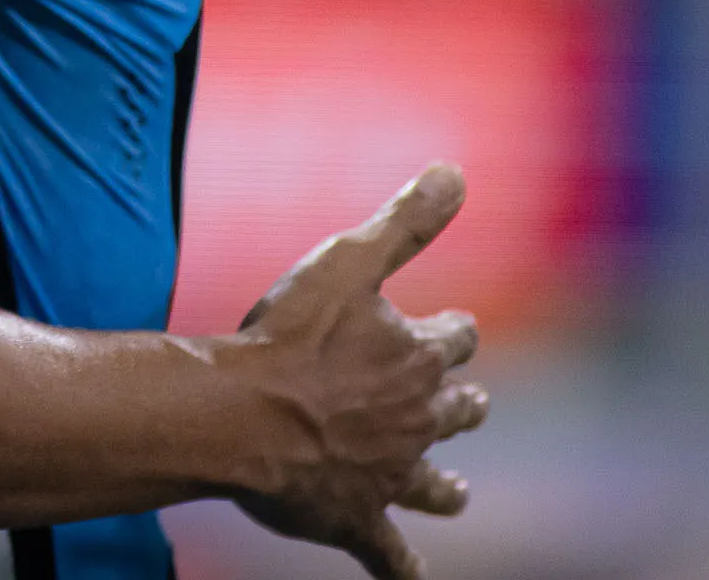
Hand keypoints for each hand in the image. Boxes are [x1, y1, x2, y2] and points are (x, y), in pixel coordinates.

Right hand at [223, 164, 486, 579]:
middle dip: (460, 404)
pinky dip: (399, 568)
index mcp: (416, 357)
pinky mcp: (357, 518)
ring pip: (433, 484)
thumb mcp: (347, 260)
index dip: (452, 331)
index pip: (454, 338)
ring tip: (454, 491)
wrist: (243, 416)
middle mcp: (415, 418)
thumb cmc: (288, 335)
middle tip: (466, 403)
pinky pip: (387, 554)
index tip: (454, 327)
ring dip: (443, 486)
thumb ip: (405, 220)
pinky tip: (406, 579)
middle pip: (455, 410)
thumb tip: (458, 170)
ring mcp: (389, 474)